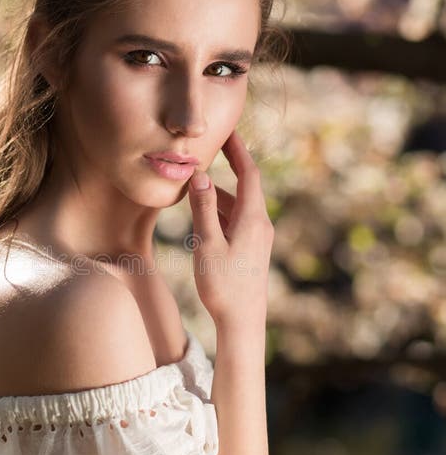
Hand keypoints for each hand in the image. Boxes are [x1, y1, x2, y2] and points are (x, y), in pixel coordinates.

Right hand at [186, 129, 273, 325]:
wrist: (243, 323)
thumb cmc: (224, 286)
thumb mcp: (208, 244)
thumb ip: (203, 209)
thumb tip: (200, 175)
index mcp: (253, 219)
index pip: (249, 173)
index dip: (238, 149)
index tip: (228, 130)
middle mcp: (260, 224)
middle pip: (244, 186)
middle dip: (226, 167)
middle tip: (208, 149)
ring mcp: (257, 238)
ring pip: (237, 206)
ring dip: (217, 193)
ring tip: (193, 183)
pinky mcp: (251, 250)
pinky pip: (235, 221)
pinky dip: (219, 211)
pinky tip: (201, 215)